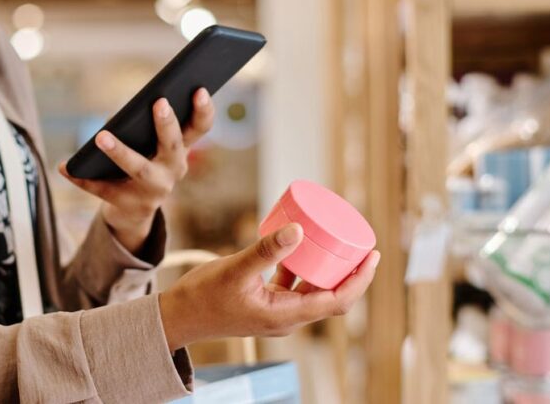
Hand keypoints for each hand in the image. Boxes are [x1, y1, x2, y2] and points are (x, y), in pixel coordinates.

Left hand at [58, 88, 215, 252]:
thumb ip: (147, 127)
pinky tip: (64, 166)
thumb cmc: (143, 163)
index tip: (200, 89)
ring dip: (120, 151)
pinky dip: (81, 178)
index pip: (200, 128)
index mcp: (181, 150)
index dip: (203, 110)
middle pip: (173, 146)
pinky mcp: (127, 204)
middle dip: (167, 125)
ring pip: (138, 169)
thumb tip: (123, 113)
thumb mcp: (152, 146)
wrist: (134, 211)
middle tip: (159, 102)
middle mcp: (172, 170)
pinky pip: (102, 188)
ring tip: (100, 136)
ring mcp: (152, 191)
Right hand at [159, 223, 379, 350]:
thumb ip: (266, 251)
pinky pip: (295, 289)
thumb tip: (299, 230)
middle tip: (360, 245)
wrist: (177, 316)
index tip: (372, 255)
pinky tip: (300, 249)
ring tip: (337, 245)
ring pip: (314, 293)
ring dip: (328, 272)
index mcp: (285, 316)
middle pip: (331, 298)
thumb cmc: (203, 297)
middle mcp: (286, 319)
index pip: (336, 301)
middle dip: (350, 274)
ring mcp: (276, 313)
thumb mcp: (235, 269)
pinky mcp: (266, 306)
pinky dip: (303, 271)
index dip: (359, 279)